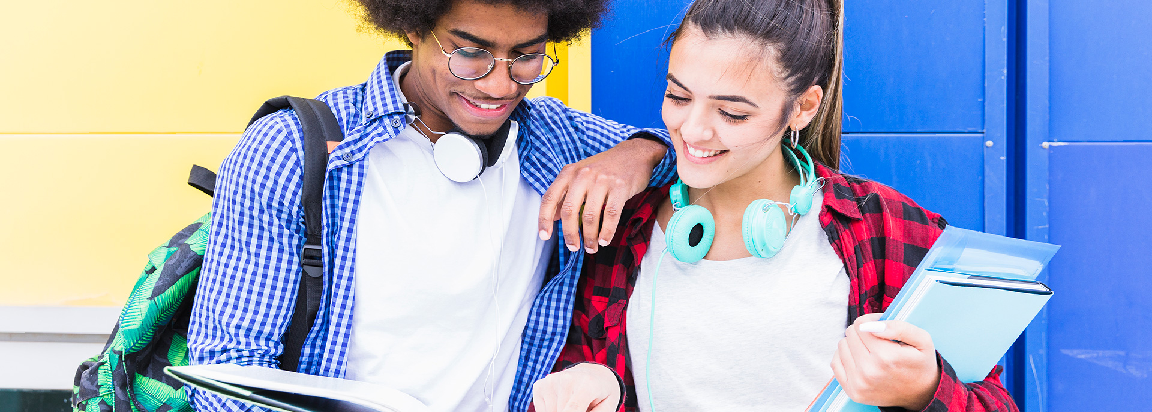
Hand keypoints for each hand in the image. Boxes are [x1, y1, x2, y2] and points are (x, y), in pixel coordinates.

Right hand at [532, 363, 621, 411]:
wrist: (593, 376)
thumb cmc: (601, 396)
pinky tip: (562, 403)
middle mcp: (567, 378)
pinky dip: (551, 410)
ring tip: (574, 405)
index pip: (573, 409)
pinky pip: (542, 410)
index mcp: (587, 384)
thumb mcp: (607, 407)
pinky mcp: (540, 385)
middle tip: (582, 407)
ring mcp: (551, 380)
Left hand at [538, 138, 665, 253]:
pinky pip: (610, 215)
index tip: (544, 236)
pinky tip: (604, 240)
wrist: (635, 153)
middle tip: (573, 247)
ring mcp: (602, 180)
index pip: (550, 198)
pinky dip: (607, 232)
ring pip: (590, 216)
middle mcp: (583, 175)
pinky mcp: (620, 187)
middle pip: (569, 211)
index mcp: (569, 172)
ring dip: (590, 237)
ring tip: (591, 247)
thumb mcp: (581, 175)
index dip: (544, 219)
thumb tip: (554, 216)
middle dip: (570, 234)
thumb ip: (566, 194)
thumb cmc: (606, 167)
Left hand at [830, 313, 940, 410]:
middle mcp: (870, 371)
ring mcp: (859, 384)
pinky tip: (860, 359)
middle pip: (850, 334)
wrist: (921, 395)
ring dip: (854, 344)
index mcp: (887, 357)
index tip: (882, 326)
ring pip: (842, 346)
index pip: (861, 325)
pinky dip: (845, 356)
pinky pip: (835, 362)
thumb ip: (899, 327)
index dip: (872, 321)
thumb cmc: (920, 364)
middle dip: (863, 332)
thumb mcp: (922, 340)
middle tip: (878, 339)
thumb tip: (870, 325)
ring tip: (871, 350)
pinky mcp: (852, 391)